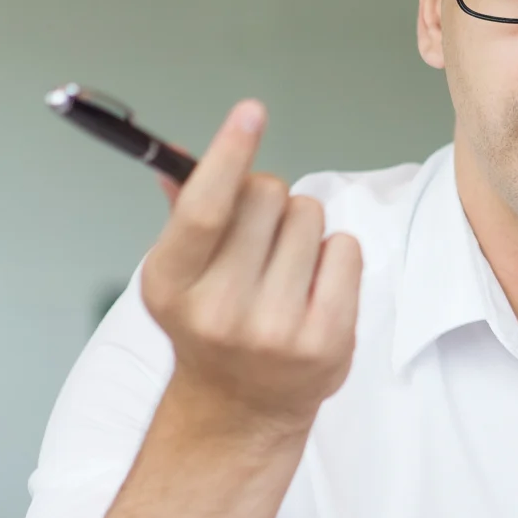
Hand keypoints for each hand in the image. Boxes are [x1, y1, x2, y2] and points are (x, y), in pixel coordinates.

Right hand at [139, 101, 361, 437]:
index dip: (228, 154)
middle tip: (259, 239)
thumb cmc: (212, 323)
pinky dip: (335, 258)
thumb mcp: (181, 273)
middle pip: (267, 196)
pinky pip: (346, 250)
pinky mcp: (325, 341)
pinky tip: (313, 289)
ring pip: (311, 218)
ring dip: (303, 231)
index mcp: (171, 282)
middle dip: (269, 199)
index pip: (205, 207)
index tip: (251, 112)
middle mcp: (218, 308)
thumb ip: (184, 211)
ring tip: (285, 271)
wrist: (241, 405)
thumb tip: (174, 158)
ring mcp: (275, 329)